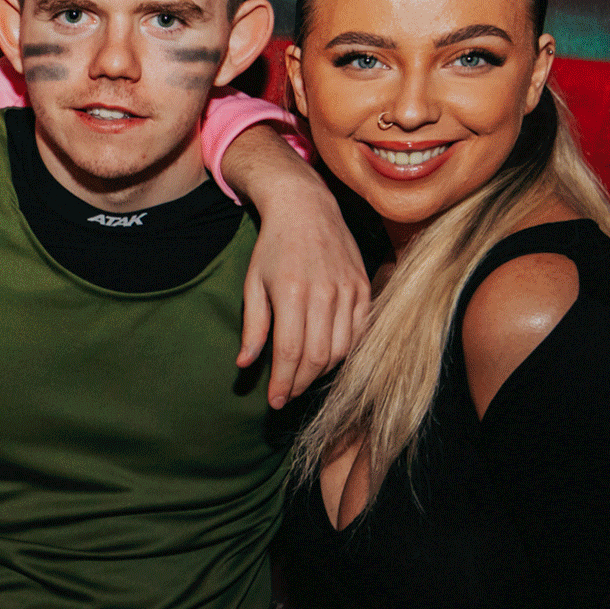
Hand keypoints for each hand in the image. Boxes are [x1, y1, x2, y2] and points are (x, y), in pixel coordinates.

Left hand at [240, 175, 369, 408]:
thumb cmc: (273, 247)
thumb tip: (245, 364)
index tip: (275, 401)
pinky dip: (345, 352)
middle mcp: (324, 293)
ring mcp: (349, 290)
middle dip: (301, 383)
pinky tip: (327, 357)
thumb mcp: (253, 283)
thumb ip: (253, 326)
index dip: (284, 382)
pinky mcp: (364, 288)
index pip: (291, 352)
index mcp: (292, 292)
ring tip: (304, 378)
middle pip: (318, 356)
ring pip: (342, 349)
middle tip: (287, 394)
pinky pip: (359, 332)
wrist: (306, 208)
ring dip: (322, 372)